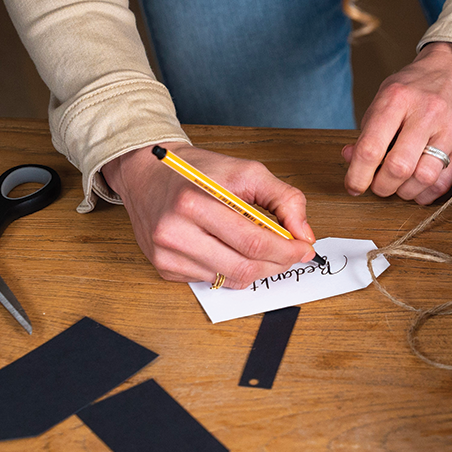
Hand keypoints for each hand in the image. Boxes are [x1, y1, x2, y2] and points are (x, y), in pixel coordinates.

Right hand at [101, 143, 316, 288]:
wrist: (147, 173)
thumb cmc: (197, 171)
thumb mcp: (245, 171)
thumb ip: (283, 199)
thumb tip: (304, 234)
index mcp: (193, 202)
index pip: (253, 241)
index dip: (286, 250)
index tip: (303, 248)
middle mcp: (174, 232)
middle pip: (244, 266)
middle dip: (278, 263)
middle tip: (292, 254)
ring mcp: (166, 254)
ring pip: (231, 279)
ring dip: (258, 270)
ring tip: (267, 252)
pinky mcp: (164, 267)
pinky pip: (212, 280)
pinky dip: (232, 270)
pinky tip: (233, 251)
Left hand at [343, 42, 451, 204]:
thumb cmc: (415, 88)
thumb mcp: (385, 98)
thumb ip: (368, 131)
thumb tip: (351, 160)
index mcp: (398, 99)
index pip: (371, 148)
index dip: (358, 175)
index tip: (354, 186)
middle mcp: (426, 113)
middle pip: (398, 168)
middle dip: (382, 186)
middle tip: (378, 185)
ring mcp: (450, 130)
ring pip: (423, 178)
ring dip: (404, 191)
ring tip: (399, 185)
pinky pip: (443, 183)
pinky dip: (425, 193)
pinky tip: (417, 185)